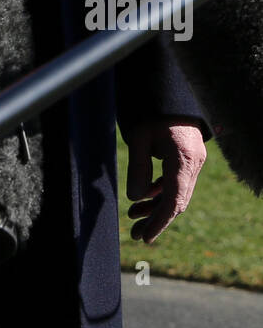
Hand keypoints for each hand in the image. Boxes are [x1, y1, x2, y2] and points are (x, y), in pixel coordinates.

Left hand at [125, 118, 206, 244]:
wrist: (170, 91)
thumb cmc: (152, 110)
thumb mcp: (139, 137)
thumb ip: (137, 168)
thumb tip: (134, 197)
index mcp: (183, 158)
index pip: (174, 200)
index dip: (159, 222)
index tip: (145, 237)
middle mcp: (193, 163)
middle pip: (177, 201)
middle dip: (155, 219)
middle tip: (134, 234)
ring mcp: (194, 160)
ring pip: (177, 193)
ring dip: (156, 206)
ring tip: (133, 216)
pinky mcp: (189, 157)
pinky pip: (177, 182)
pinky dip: (161, 191)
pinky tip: (143, 197)